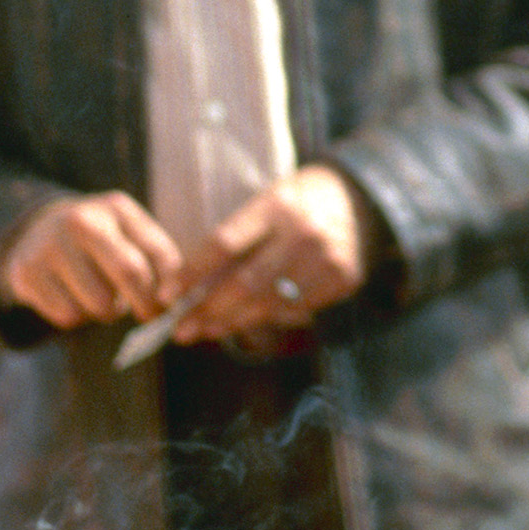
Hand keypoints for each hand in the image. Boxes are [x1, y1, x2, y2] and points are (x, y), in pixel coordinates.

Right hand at [0, 190, 182, 328]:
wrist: (38, 232)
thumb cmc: (101, 241)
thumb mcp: (130, 235)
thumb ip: (158, 261)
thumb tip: (172, 300)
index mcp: (116, 208)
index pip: (158, 251)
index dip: (171, 286)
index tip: (171, 305)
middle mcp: (81, 220)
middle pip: (129, 272)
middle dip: (146, 303)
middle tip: (148, 316)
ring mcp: (51, 244)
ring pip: (98, 303)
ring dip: (107, 311)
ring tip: (100, 295)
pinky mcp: (27, 272)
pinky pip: (68, 315)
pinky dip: (77, 316)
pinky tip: (73, 296)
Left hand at [174, 164, 370, 343]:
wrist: (361, 198)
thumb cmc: (299, 201)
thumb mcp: (268, 203)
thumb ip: (239, 239)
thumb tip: (193, 284)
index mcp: (276, 205)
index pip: (224, 244)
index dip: (192, 273)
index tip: (167, 294)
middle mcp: (303, 233)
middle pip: (245, 282)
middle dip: (208, 309)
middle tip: (181, 329)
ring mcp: (327, 259)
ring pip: (269, 303)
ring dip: (233, 322)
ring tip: (206, 330)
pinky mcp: (344, 280)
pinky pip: (297, 310)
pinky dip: (268, 319)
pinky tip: (245, 324)